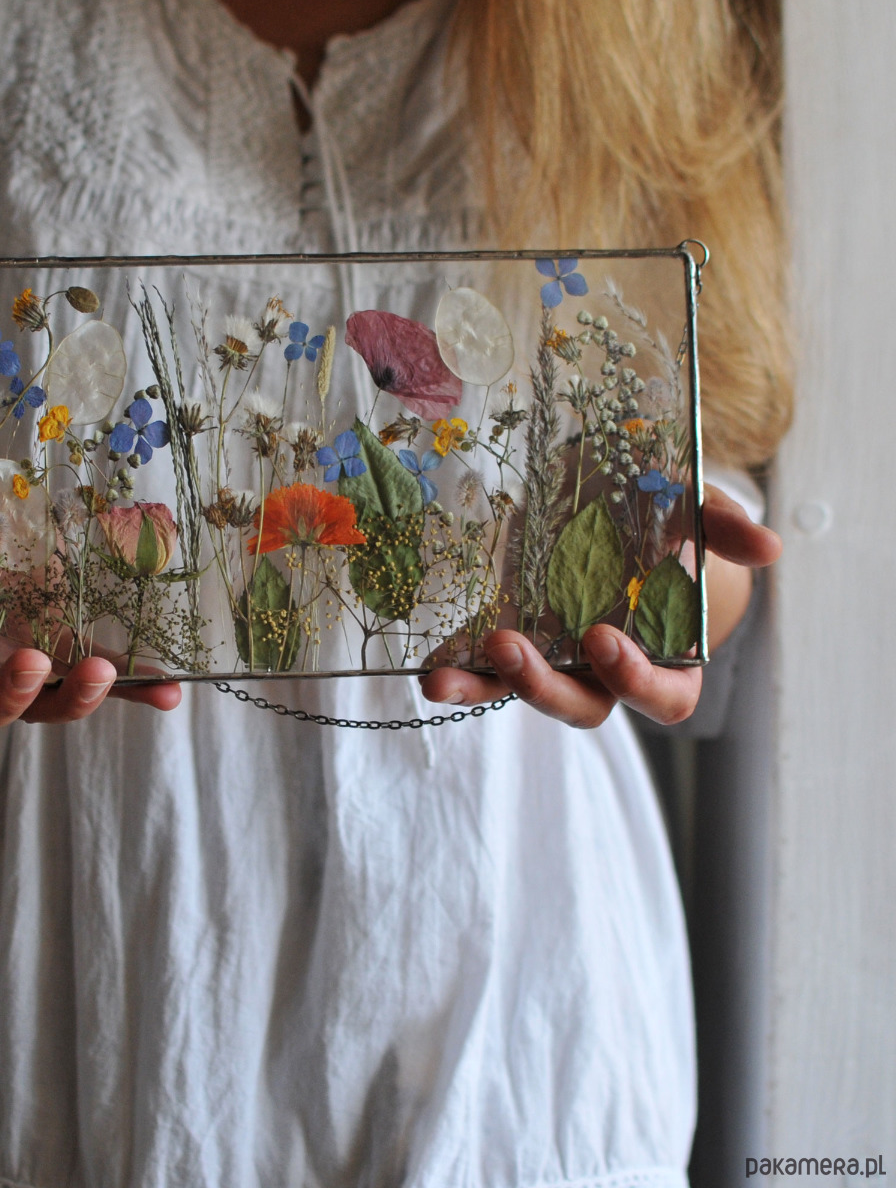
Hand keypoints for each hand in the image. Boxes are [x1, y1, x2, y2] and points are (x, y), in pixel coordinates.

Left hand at [420, 484, 781, 727]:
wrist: (602, 489)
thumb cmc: (657, 507)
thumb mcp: (688, 506)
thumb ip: (719, 524)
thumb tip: (769, 546)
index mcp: (664, 649)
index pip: (665, 697)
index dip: (637, 681)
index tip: (603, 637)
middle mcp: (603, 667)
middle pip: (582, 707)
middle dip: (546, 688)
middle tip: (514, 648)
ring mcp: (551, 654)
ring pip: (519, 694)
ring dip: (484, 688)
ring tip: (442, 679)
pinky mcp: (505, 634)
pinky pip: (477, 668)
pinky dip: (454, 671)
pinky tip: (426, 668)